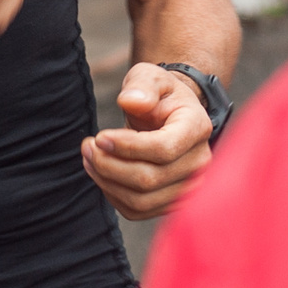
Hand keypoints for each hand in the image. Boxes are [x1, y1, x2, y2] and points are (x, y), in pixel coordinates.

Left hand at [82, 62, 214, 220]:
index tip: (99, 136)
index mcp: (197, 127)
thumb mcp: (150, 77)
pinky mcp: (173, 202)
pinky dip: (113, 195)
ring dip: (107, 182)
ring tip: (90, 158)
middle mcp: (200, 162)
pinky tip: (102, 173)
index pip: (163, 149)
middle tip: (88, 146)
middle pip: (149, 179)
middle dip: (109, 165)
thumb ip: (142, 86)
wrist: (170, 115)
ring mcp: (189, 186)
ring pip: (141, 200)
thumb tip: (132, 101)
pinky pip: (138, 210)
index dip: (127, 147)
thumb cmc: (159, 95)